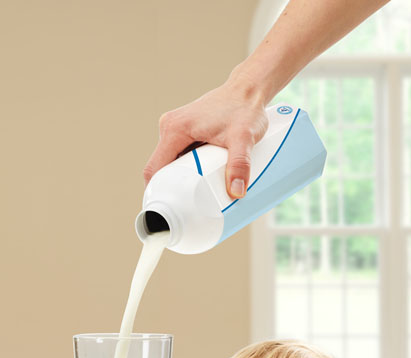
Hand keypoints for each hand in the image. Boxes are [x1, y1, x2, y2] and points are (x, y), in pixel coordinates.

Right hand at [143, 73, 268, 198]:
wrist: (249, 90)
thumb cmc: (244, 109)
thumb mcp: (244, 138)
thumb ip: (239, 165)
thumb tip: (236, 191)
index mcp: (175, 129)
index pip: (154, 168)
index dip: (157, 190)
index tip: (167, 208)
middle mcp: (171, 127)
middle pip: (162, 168)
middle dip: (173, 187)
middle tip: (190, 205)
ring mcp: (177, 129)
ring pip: (171, 162)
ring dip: (181, 178)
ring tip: (198, 193)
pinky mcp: (185, 131)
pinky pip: (179, 155)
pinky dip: (188, 168)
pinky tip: (201, 176)